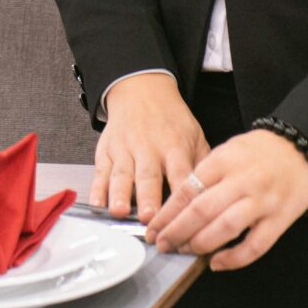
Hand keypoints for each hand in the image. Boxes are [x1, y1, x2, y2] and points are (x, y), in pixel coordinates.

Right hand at [91, 73, 209, 220]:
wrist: (141, 89)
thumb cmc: (170, 119)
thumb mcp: (195, 135)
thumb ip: (201, 165)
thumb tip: (210, 195)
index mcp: (175, 147)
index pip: (181, 175)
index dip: (181, 198)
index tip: (183, 218)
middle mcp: (149, 148)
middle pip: (148, 177)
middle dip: (148, 198)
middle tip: (148, 218)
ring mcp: (125, 149)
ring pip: (122, 175)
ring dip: (120, 194)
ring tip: (120, 212)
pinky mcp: (106, 150)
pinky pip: (100, 171)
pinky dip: (97, 188)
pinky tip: (97, 203)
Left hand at [145, 129, 307, 270]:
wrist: (301, 149)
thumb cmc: (259, 152)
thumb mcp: (227, 151)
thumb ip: (205, 175)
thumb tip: (175, 205)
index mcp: (224, 160)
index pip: (188, 190)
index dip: (167, 214)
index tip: (153, 229)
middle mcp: (242, 180)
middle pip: (202, 211)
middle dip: (176, 232)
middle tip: (162, 244)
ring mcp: (263, 200)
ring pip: (225, 228)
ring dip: (200, 244)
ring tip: (185, 251)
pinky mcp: (280, 219)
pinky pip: (255, 245)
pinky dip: (234, 258)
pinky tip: (216, 262)